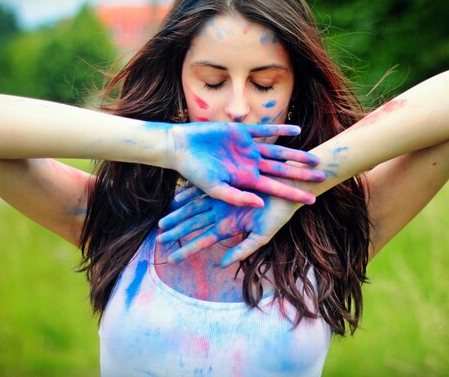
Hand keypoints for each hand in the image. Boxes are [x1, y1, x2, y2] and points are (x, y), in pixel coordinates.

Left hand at [156, 186, 299, 266]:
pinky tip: (177, 198)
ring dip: (178, 215)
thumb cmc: (278, 214)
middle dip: (176, 232)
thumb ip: (242, 250)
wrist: (289, 189)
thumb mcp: (261, 236)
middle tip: (158, 239)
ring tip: (162, 223)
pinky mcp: (226, 183)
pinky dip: (189, 194)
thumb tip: (221, 265)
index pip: (202, 240)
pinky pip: (203, 189)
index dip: (186, 249)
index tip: (171, 259)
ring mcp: (222, 198)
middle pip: (194, 225)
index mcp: (229, 227)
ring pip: (194, 209)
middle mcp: (222, 214)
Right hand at [169, 122, 323, 206]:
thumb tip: (261, 203)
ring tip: (314, 158)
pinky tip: (297, 130)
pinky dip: (281, 130)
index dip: (293, 194)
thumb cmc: (195, 172)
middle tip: (322, 177)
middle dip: (301, 174)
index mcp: (246, 180)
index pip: (275, 189)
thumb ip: (238, 196)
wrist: (182, 148)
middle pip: (281, 170)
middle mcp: (250, 164)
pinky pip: (266, 131)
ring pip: (278, 152)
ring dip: (296, 154)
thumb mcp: (215, 188)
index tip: (312, 199)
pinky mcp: (242, 132)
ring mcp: (248, 148)